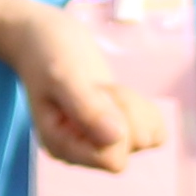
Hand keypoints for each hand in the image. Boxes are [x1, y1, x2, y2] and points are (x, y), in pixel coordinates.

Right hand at [4, 3, 161, 175]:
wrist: (44, 37)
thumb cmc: (47, 53)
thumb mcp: (64, 76)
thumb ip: (87, 108)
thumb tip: (117, 138)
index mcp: (63, 147)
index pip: (112, 159)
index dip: (116, 125)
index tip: (97, 93)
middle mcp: (83, 151)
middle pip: (131, 147)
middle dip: (124, 112)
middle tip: (99, 87)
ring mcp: (100, 141)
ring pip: (145, 139)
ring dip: (133, 107)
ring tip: (103, 88)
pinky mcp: (116, 128)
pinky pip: (151, 132)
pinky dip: (143, 109)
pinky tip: (117, 93)